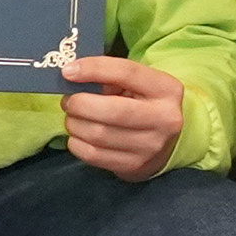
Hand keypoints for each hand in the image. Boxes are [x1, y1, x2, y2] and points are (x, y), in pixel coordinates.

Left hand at [60, 54, 185, 179]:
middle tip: (69, 101)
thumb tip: (73, 76)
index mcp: (167, 89)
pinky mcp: (134, 165)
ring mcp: (150, 146)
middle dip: (80, 104)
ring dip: (75, 124)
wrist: (165, 142)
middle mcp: (164, 119)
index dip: (94, 69)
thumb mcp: (137, 84)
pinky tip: (79, 135)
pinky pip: (93, 155)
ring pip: (98, 134)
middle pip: (111, 110)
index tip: (68, 71)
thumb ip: (110, 76)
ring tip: (73, 118)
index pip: (127, 72)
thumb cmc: (143, 104)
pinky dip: (77, 143)